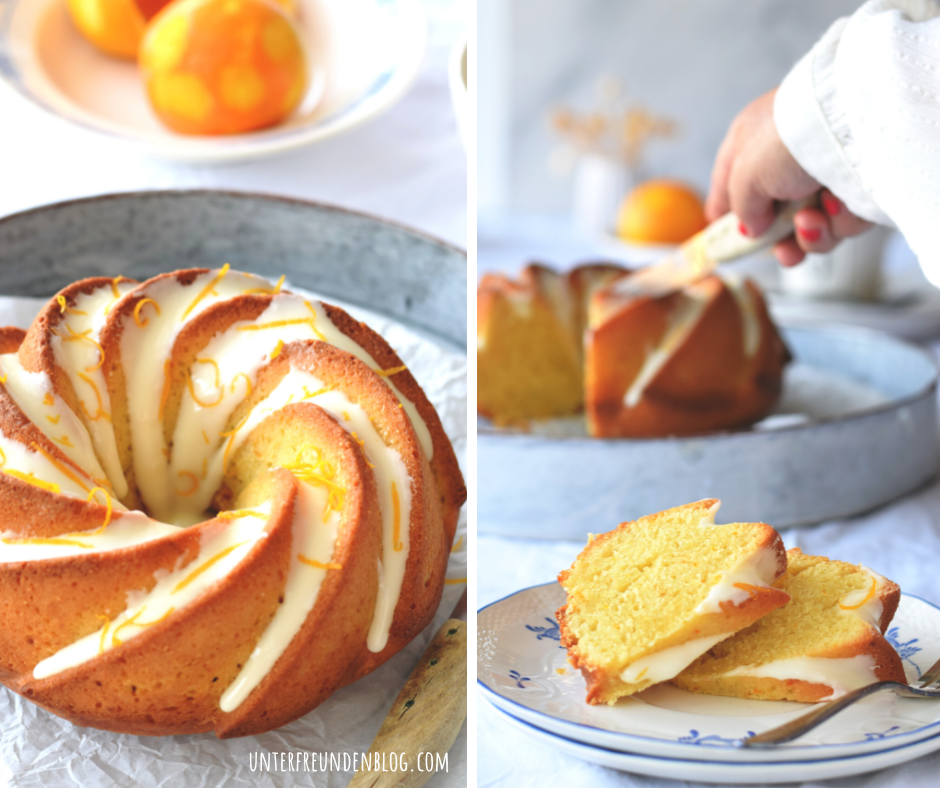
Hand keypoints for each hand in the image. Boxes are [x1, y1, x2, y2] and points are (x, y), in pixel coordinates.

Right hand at [706, 88, 870, 265]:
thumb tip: (752, 229)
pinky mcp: (859, 185)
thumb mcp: (744, 177)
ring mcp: (825, 173)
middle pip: (777, 219)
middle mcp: (787, 159)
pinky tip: (838, 204)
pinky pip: (846, 221)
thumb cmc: (788, 139)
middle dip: (782, 240)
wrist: (851, 123)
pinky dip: (842, 221)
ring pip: (814, 227)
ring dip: (812, 233)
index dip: (727, 216)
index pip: (731, 185)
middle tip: (785, 248)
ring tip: (813, 218)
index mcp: (751, 144)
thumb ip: (740, 209)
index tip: (727, 242)